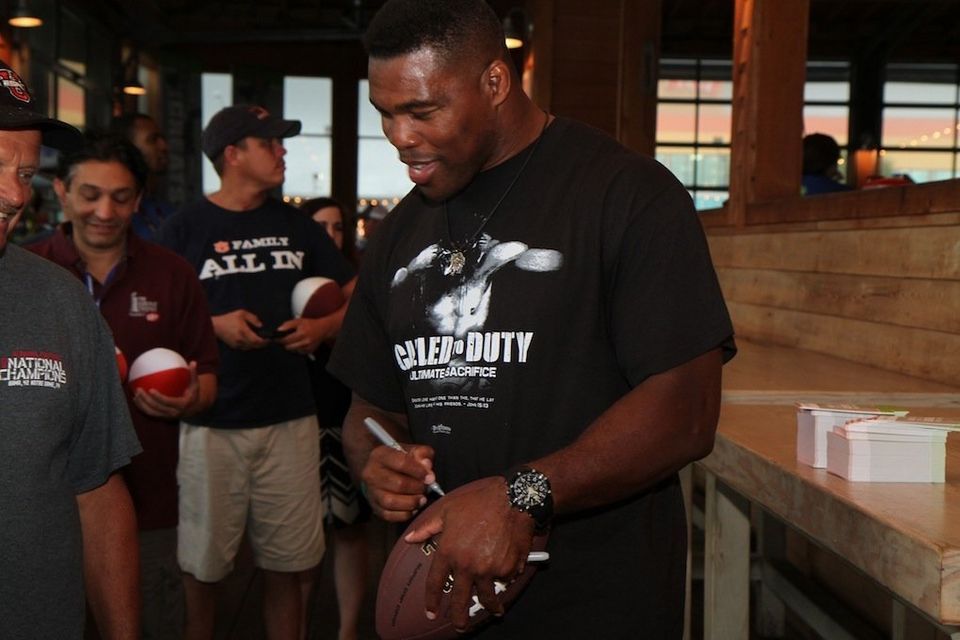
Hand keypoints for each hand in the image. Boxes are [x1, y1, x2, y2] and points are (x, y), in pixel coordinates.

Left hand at [132, 361, 199, 418]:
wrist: (193, 408)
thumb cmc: (193, 393)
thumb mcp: (195, 384)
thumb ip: (193, 374)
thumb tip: (193, 362)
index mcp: (181, 405)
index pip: (167, 402)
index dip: (158, 397)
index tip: (150, 389)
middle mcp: (173, 413)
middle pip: (157, 407)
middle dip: (146, 400)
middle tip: (139, 390)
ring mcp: (166, 416)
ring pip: (151, 412)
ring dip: (142, 404)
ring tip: (135, 395)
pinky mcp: (162, 417)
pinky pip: (150, 413)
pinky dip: (142, 407)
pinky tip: (136, 400)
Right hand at [212, 309, 268, 349]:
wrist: (216, 326)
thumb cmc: (229, 318)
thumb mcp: (242, 313)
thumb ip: (253, 318)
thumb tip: (261, 325)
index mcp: (243, 331)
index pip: (257, 340)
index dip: (264, 341)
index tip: (268, 339)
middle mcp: (241, 339)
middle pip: (255, 345)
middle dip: (262, 344)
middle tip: (266, 340)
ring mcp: (237, 344)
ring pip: (250, 347)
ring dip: (256, 345)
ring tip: (260, 340)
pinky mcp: (234, 346)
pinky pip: (245, 347)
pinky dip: (249, 345)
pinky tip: (251, 340)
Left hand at [277, 316, 331, 354]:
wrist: (323, 329)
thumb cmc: (310, 324)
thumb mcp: (298, 321)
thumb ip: (287, 325)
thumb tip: (278, 330)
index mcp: (302, 333)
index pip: (286, 340)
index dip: (279, 340)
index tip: (276, 339)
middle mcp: (305, 342)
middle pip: (288, 347)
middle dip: (284, 343)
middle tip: (285, 339)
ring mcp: (308, 347)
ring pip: (292, 351)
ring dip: (290, 346)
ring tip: (293, 340)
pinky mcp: (309, 351)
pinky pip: (298, 352)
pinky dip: (296, 349)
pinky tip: (299, 343)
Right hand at [361, 443, 437, 521]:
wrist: (379, 469)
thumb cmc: (399, 459)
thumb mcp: (411, 450)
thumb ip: (422, 454)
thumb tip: (427, 465)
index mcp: (380, 455)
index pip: (401, 463)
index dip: (418, 471)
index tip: (430, 477)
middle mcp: (371, 473)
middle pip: (397, 484)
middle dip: (416, 488)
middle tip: (426, 488)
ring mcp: (371, 491)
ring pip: (390, 502)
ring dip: (411, 503)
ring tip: (422, 499)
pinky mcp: (374, 506)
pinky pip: (388, 515)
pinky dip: (404, 514)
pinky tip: (413, 508)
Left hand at [403, 476, 535, 629]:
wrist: (512, 499)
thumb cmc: (478, 501)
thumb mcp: (447, 509)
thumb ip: (428, 527)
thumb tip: (411, 539)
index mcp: (448, 551)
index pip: (435, 583)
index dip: (432, 600)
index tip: (431, 612)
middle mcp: (466, 565)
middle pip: (460, 599)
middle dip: (459, 617)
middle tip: (460, 626)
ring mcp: (488, 569)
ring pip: (486, 596)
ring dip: (489, 606)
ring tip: (494, 611)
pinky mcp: (507, 568)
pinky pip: (505, 580)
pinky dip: (506, 579)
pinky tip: (508, 576)